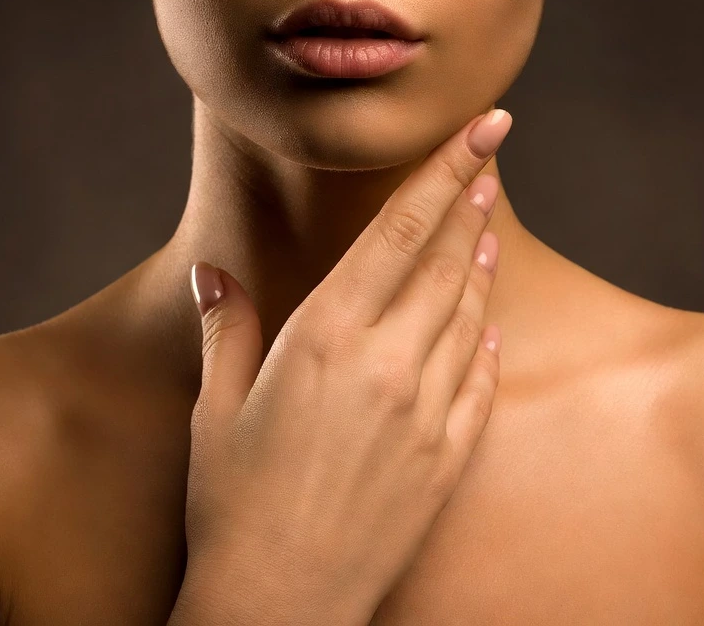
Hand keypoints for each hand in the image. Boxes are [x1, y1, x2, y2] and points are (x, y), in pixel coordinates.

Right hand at [177, 109, 512, 625]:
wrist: (281, 605)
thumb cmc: (234, 506)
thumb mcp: (215, 409)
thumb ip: (226, 329)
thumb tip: (211, 274)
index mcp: (325, 337)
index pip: (400, 230)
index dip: (445, 170)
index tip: (485, 125)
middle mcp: (387, 364)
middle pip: (445, 258)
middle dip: (471, 198)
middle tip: (491, 154)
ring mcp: (427, 411)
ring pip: (469, 313)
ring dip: (480, 261)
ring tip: (488, 225)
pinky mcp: (448, 458)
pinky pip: (481, 380)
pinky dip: (488, 340)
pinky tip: (489, 321)